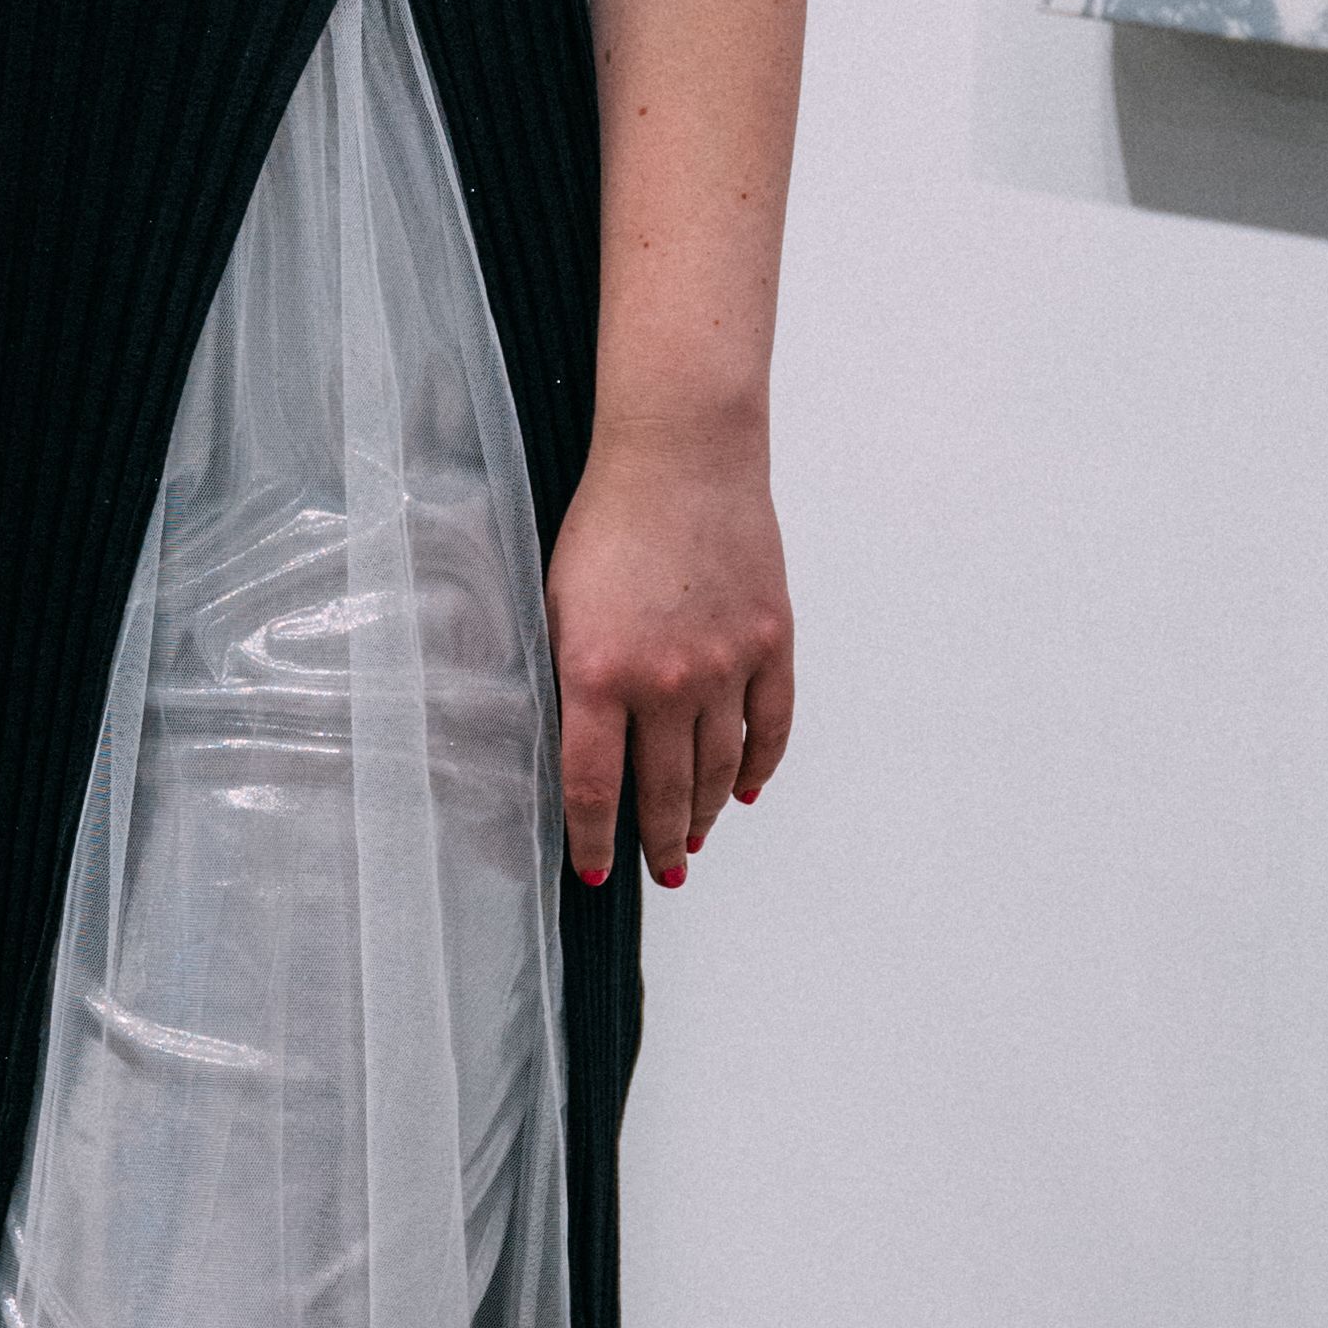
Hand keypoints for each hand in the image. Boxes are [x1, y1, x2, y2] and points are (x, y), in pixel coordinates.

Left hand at [545, 410, 793, 890]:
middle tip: (658, 868)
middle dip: (658, 841)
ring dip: (706, 813)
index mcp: (598, 674)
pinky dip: (760, 765)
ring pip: (719, 769)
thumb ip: (568, 679)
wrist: (681, 456)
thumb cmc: (608, 520)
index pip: (596, 789)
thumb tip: (574, 745)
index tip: (597, 871)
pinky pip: (771, 725)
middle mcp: (666, 682)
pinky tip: (746, 789)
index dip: (596, 841)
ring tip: (695, 839)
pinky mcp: (771, 642)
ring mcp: (727, 665)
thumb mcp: (556, 604)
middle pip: (664, 792)